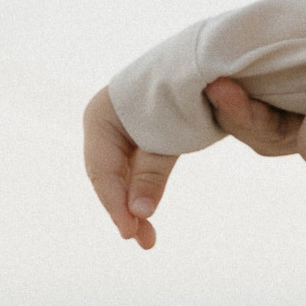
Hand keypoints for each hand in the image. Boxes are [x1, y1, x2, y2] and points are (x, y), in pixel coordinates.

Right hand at [83, 86, 175, 248]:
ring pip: (120, 178)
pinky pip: (131, 172)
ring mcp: (116, 132)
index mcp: (101, 116)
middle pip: (108, 177)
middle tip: (144, 241)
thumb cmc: (186, 93)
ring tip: (148, 240)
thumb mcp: (170, 136)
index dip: (115, 204)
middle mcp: (103, 125)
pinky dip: (140, 194)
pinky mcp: (134, 138)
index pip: (103, 170)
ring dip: (132, 208)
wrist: (204, 64)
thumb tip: (139, 215)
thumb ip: (152, 172)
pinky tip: (147, 220)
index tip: (130, 232)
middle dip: (124, 211)